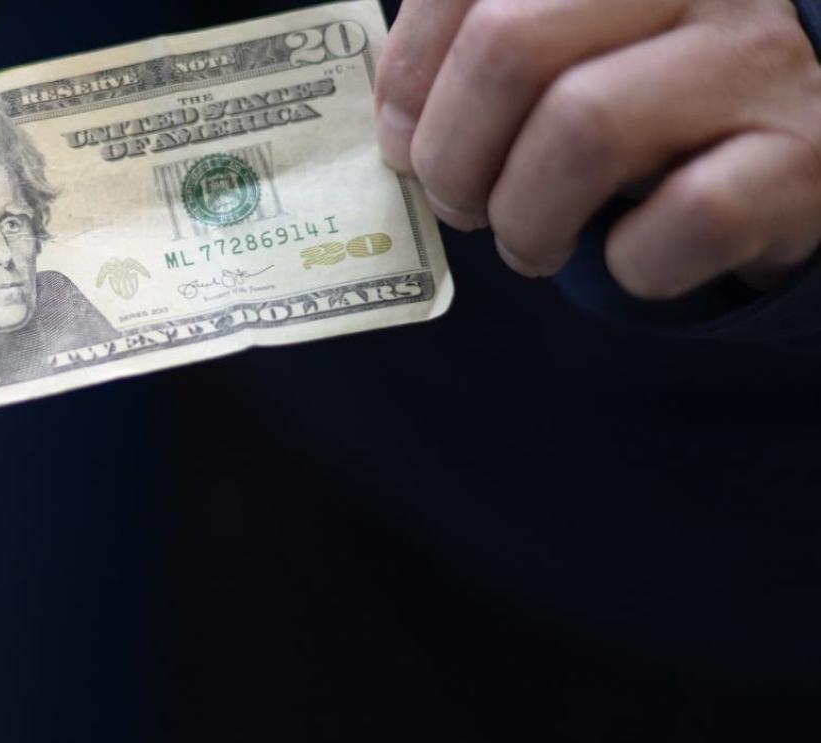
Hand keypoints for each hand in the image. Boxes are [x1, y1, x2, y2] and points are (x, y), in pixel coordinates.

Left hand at [376, 0, 820, 296]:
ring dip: (524, 217)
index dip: (406, 74)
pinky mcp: (804, 160)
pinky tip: (629, 258)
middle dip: (451, 153)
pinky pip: (685, 218)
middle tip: (460, 204)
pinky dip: (632, 264)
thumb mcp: (566, 52)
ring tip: (529, 241)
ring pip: (583, 127)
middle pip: (508, 45)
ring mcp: (757, 63)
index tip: (401, 136)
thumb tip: (395, 124)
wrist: (795, 151)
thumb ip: (476, 59)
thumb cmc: (647, 104)